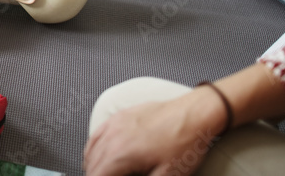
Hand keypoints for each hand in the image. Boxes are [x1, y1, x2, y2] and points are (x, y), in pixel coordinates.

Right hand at [84, 90, 222, 175]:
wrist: (193, 114)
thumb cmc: (184, 142)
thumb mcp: (167, 175)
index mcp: (121, 154)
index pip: (97, 175)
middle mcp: (112, 137)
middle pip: (92, 165)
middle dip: (97, 174)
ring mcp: (114, 124)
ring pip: (91, 151)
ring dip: (94, 166)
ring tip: (104, 173)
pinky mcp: (120, 116)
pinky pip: (96, 134)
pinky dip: (93, 149)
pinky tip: (99, 154)